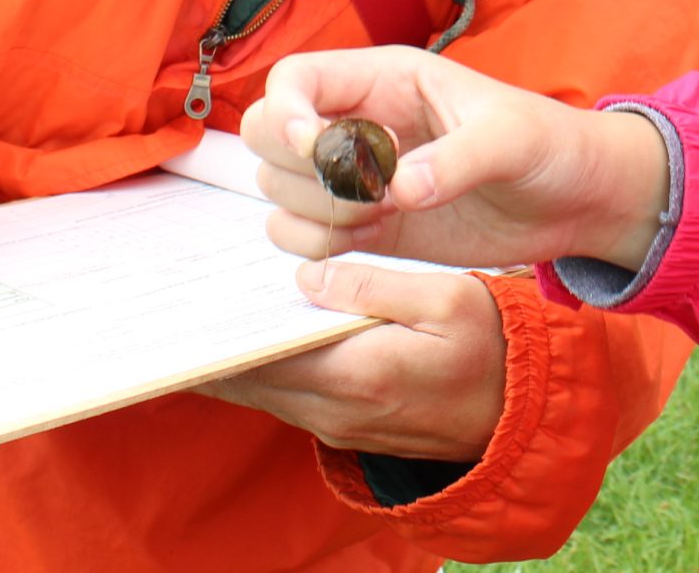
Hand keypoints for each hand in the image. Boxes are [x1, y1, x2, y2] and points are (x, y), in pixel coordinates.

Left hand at [193, 261, 505, 460]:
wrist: (522, 413)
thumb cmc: (492, 346)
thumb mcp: (447, 297)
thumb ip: (373, 284)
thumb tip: (309, 271)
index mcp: (358, 372)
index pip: (265, 354)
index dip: (222, 328)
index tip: (186, 299)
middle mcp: (337, 409)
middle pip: (249, 379)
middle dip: (213, 342)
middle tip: (175, 302)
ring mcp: (338, 425)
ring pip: (261, 393)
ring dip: (231, 359)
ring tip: (199, 315)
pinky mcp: (345, 426)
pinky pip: (284, 400)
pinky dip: (259, 373)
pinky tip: (248, 337)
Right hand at [241, 46, 668, 271]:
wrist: (574, 199)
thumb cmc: (547, 146)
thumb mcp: (510, 139)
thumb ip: (455, 160)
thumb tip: (398, 189)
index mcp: (385, 79)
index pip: (294, 80)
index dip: (287, 114)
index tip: (318, 150)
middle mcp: (357, 122)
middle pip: (267, 134)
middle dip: (299, 170)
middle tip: (366, 191)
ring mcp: (356, 177)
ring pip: (278, 191)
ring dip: (316, 212)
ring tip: (382, 216)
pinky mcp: (366, 225)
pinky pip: (304, 235)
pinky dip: (322, 246)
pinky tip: (376, 239)